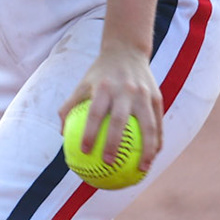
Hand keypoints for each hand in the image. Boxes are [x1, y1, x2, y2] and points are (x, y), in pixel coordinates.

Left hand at [59, 40, 162, 172]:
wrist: (127, 50)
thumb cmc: (101, 73)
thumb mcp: (83, 83)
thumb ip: (70, 106)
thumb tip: (61, 134)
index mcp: (104, 87)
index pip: (95, 113)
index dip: (89, 132)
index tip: (85, 152)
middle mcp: (124, 90)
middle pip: (120, 120)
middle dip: (115, 143)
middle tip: (109, 164)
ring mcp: (143, 94)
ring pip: (147, 125)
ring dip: (146, 149)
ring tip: (142, 169)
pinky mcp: (157, 97)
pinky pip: (158, 123)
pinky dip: (157, 141)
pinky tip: (154, 157)